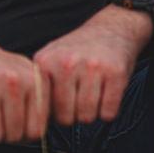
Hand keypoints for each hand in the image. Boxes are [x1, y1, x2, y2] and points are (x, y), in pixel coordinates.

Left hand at [33, 4, 149, 124]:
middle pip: (66, 118)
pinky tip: (106, 94)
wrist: (111, 28)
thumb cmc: (78, 52)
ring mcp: (92, 66)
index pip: (42, 110)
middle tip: (80, 100)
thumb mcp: (51, 60)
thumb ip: (40, 87)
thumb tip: (36, 124)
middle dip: (74, 115)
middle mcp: (67, 63)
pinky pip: (109, 112)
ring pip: (87, 117)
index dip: (52, 114)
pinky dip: (109, 110)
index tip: (60, 107)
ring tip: (92, 96)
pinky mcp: (116, 72)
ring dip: (92, 113)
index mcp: (45, 61)